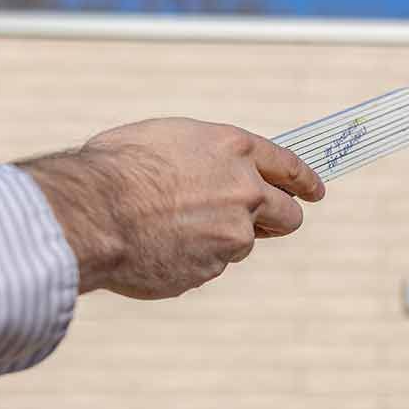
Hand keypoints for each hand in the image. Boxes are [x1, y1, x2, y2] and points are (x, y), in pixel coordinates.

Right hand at [18, 118, 325, 298]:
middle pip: (288, 215)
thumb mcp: (167, 139)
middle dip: (281, 219)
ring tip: (171, 228)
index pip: (288, 167)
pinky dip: (191, 260)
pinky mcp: (213, 269)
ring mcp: (233, 235)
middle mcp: (245, 192)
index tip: (315, 192)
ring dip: (219, 240)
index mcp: (235, 150)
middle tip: (268, 223)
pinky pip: (209, 266)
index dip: (305, 181)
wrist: (94, 213)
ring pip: (241, 243)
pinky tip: (158, 248)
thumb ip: (204, 157)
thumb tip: (210, 172)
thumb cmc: (116, 167)